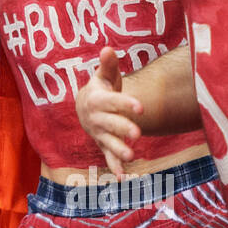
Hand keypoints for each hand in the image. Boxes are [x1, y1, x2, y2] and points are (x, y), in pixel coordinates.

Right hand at [75, 47, 143, 177]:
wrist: (85, 107)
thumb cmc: (101, 88)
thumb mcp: (104, 75)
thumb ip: (108, 64)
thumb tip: (108, 48)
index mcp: (98, 100)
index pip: (113, 102)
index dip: (126, 104)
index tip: (141, 107)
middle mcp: (97, 118)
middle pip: (111, 124)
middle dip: (123, 129)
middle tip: (138, 133)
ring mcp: (99, 134)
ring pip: (109, 143)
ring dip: (119, 150)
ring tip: (131, 156)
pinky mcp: (103, 145)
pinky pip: (108, 158)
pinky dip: (114, 167)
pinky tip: (123, 178)